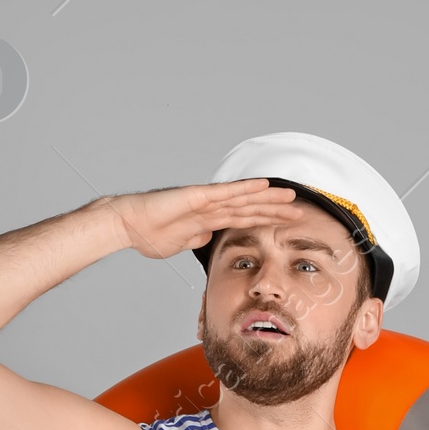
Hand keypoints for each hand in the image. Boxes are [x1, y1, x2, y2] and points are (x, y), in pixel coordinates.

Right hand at [107, 179, 294, 261]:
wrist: (128, 225)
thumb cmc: (148, 234)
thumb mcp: (179, 243)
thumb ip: (196, 238)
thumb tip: (208, 237)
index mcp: (207, 220)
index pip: (243, 220)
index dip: (265, 221)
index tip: (284, 225)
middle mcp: (210, 208)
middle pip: (250, 208)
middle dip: (275, 211)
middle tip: (300, 212)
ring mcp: (205, 201)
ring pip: (244, 200)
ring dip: (269, 199)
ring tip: (291, 197)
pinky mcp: (197, 197)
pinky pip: (227, 193)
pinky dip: (246, 189)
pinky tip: (263, 186)